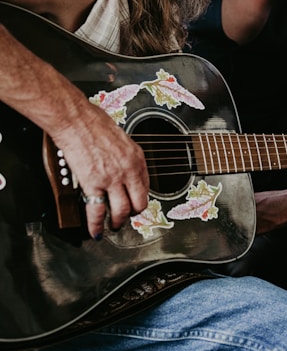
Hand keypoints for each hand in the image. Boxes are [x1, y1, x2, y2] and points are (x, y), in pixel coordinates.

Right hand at [53, 101, 148, 239]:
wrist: (76, 119)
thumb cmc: (93, 122)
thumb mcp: (120, 137)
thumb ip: (123, 154)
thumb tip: (121, 162)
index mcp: (136, 157)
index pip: (146, 186)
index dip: (140, 198)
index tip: (136, 202)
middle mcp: (128, 169)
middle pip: (139, 202)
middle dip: (133, 214)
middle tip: (127, 217)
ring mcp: (112, 178)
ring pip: (122, 211)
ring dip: (117, 222)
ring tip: (113, 226)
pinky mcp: (93, 183)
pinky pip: (97, 211)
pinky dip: (96, 225)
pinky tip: (96, 231)